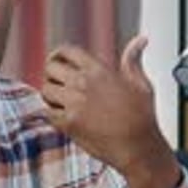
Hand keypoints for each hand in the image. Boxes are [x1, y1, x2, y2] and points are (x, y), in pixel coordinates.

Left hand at [41, 35, 180, 187]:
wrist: (138, 147)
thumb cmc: (142, 117)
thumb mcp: (140, 83)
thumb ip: (132, 60)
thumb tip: (140, 40)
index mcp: (98, 70)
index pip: (67, 51)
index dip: (58, 55)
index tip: (57, 60)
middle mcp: (83, 83)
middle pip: (50, 68)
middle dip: (51, 75)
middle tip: (57, 84)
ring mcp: (73, 103)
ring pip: (45, 91)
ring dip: (50, 96)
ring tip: (60, 103)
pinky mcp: (68, 123)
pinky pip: (47, 113)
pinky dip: (51, 115)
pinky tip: (61, 118)